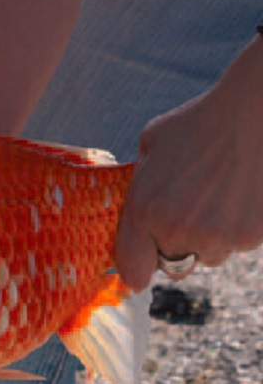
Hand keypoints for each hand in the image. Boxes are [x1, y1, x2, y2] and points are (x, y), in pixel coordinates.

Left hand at [116, 83, 262, 289]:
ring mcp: (217, 236)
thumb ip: (140, 187)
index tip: (141, 267)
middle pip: (172, 262)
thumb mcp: (149, 149)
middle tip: (186, 211)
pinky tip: (238, 194)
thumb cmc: (196, 125)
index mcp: (145, 210)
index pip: (132, 269)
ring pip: (208, 255)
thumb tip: (136, 212)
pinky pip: (237, 244)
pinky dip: (237, 227)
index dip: (136, 270)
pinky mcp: (251, 236)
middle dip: (174, 243)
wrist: (251, 113)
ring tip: (215, 196)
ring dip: (208, 237)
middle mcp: (178, 230)